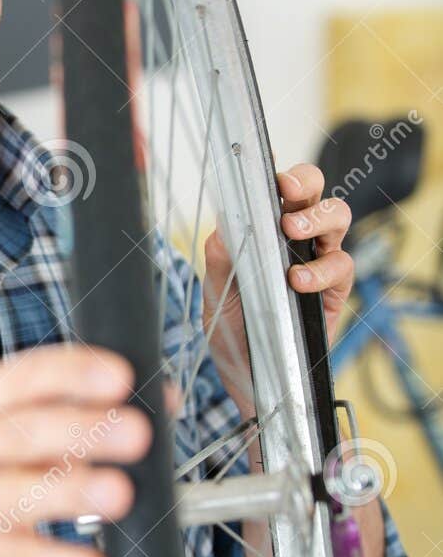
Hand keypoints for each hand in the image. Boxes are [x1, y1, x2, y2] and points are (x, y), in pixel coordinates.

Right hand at [0, 343, 153, 556]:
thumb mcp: (27, 413)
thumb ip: (93, 403)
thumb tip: (165, 398)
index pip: (27, 377)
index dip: (74, 375)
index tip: (122, 377)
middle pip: (22, 433)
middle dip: (82, 431)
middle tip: (137, 433)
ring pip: (14, 494)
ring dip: (69, 492)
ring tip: (121, 494)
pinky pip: (19, 556)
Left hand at [202, 162, 353, 417]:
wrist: (251, 382)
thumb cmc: (233, 333)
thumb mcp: (216, 298)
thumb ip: (219, 265)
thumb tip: (220, 231)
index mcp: (265, 232)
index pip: (278, 192)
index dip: (280, 177)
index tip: (269, 174)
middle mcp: (296, 241)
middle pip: (315, 194)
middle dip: (306, 185)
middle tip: (287, 197)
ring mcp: (318, 262)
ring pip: (337, 219)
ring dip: (318, 219)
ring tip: (292, 233)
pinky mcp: (335, 292)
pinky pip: (341, 267)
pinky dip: (321, 270)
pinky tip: (298, 281)